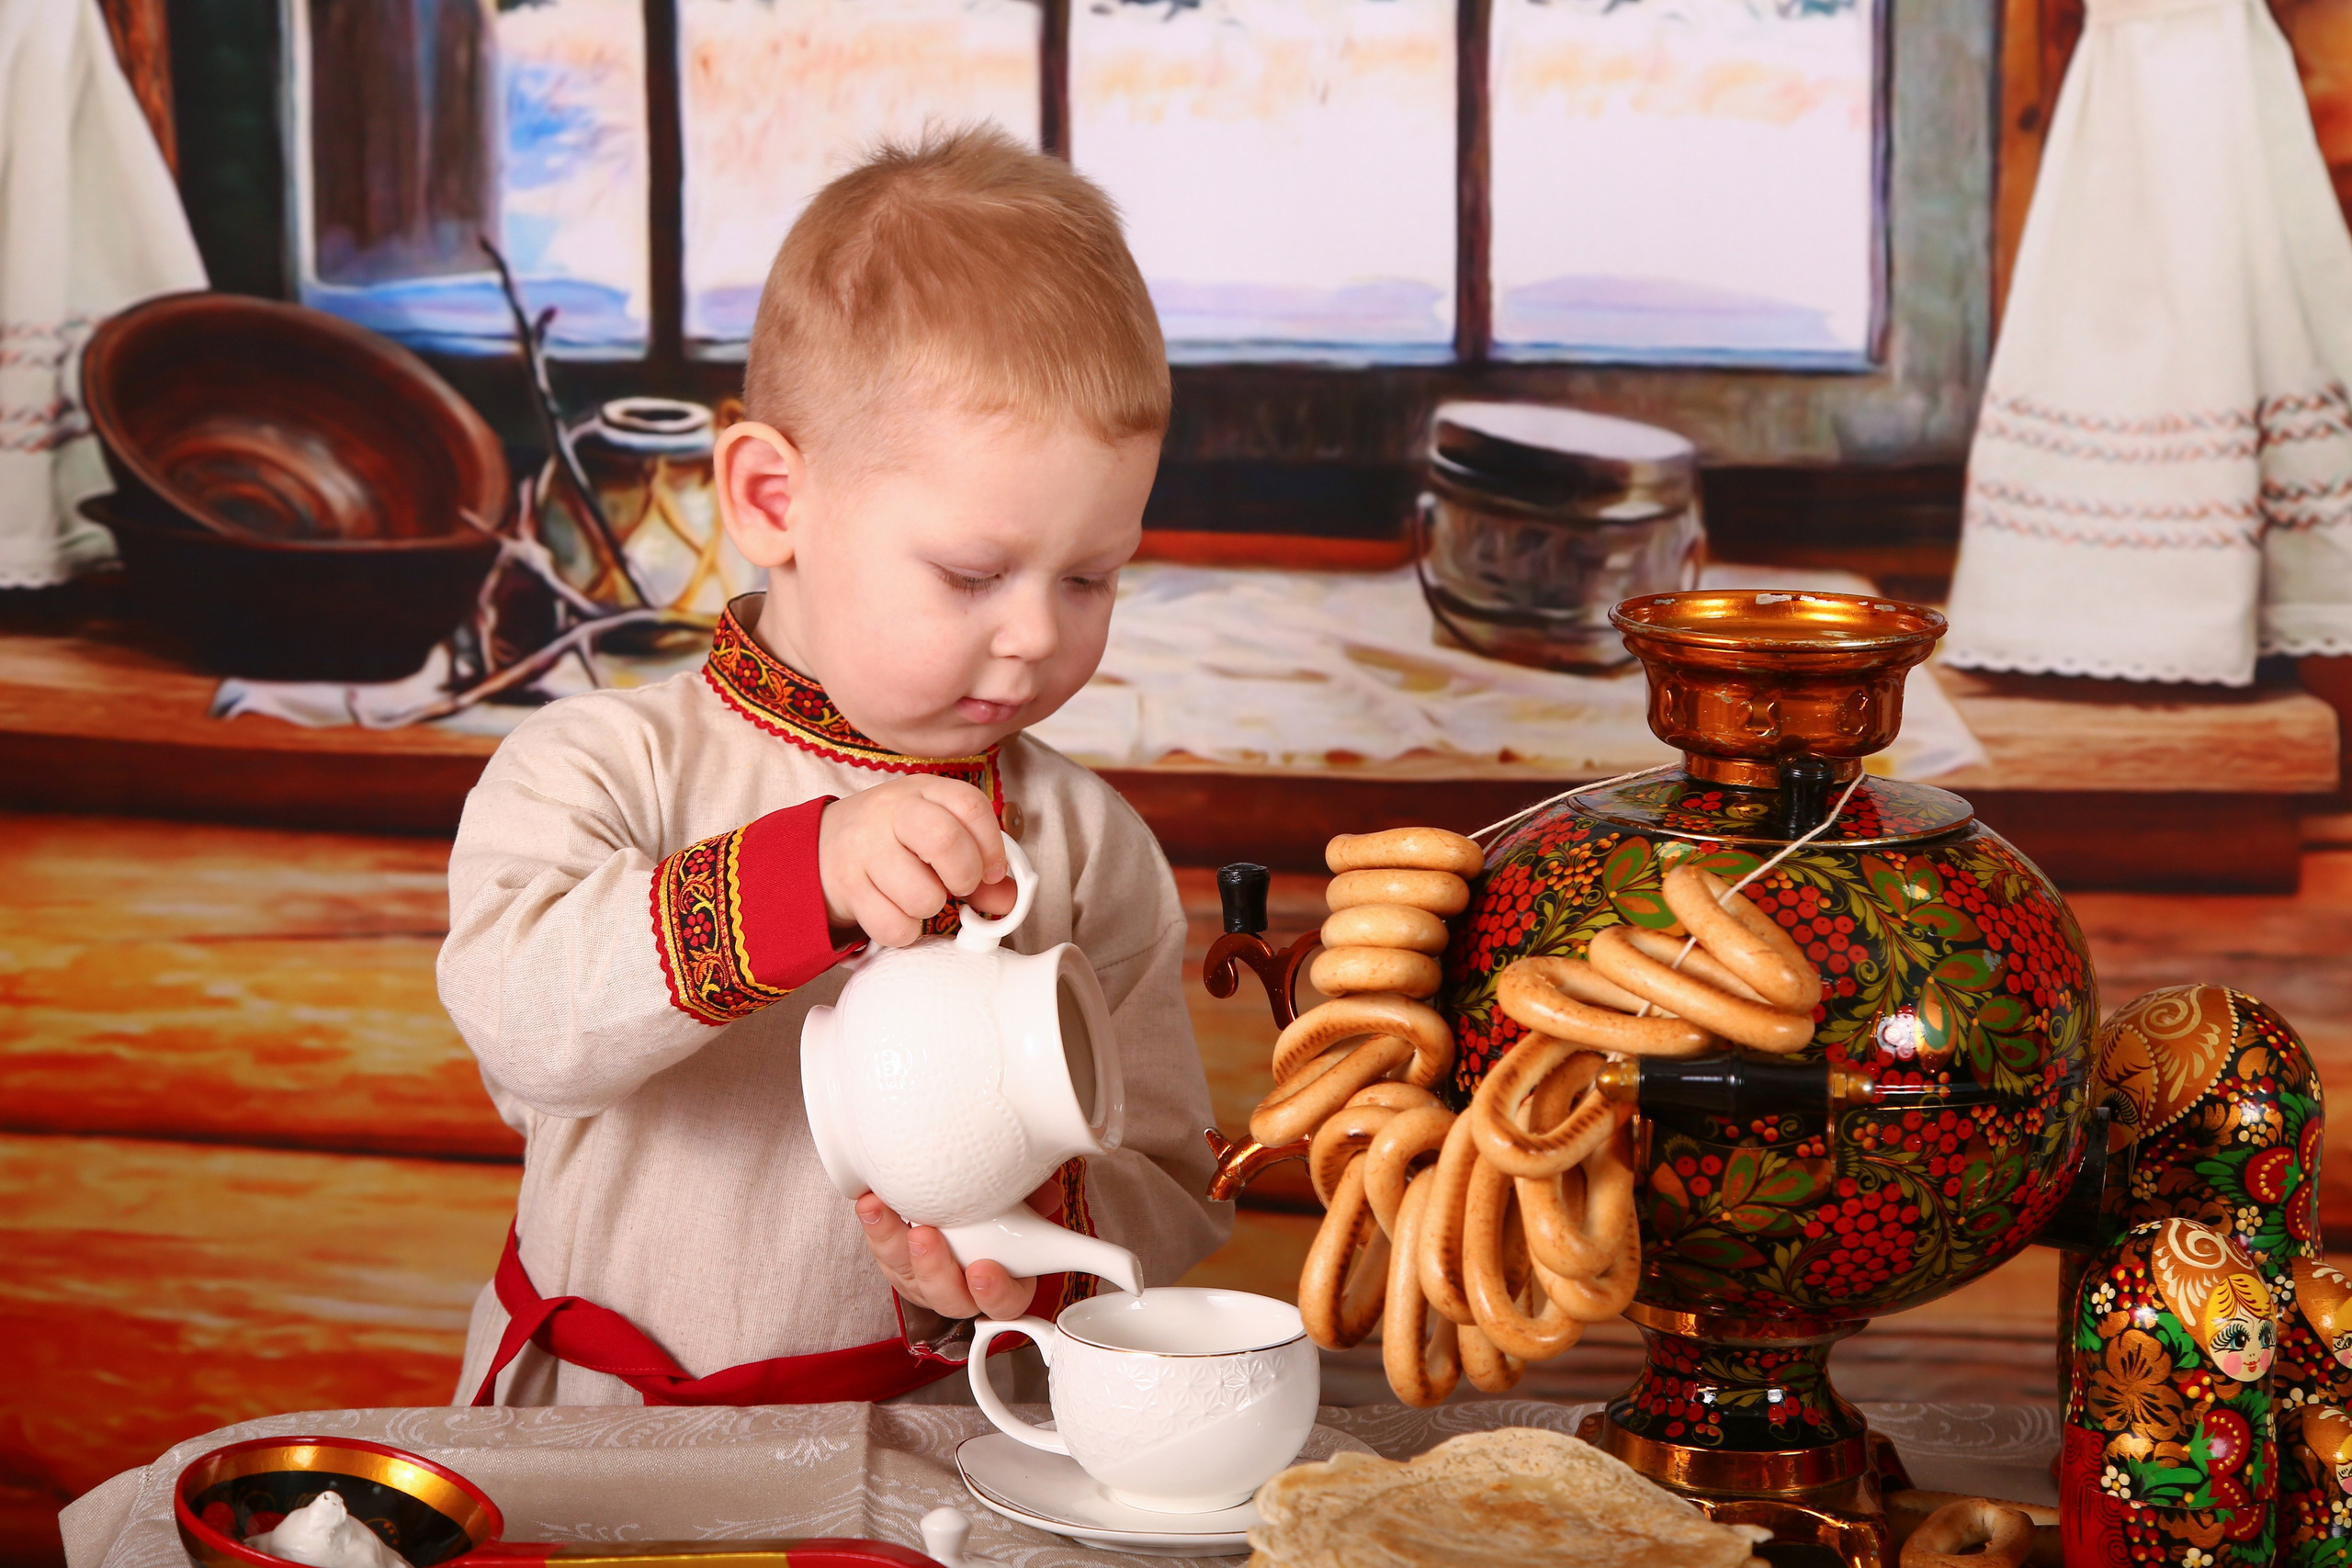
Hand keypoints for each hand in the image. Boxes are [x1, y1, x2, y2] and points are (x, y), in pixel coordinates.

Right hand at [819, 776, 1014, 946]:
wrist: (822, 847)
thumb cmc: (894, 841)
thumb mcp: (935, 835)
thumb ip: (977, 864)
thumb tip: (1010, 901)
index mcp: (923, 791)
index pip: (970, 805)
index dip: (992, 846)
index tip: (992, 871)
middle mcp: (892, 812)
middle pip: (944, 840)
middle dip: (965, 876)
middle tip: (958, 887)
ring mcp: (865, 848)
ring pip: (922, 895)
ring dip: (930, 908)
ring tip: (918, 896)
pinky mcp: (847, 887)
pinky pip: (893, 926)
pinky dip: (904, 930)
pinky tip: (896, 911)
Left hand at [857, 1178, 1062, 1319]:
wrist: (962, 1204)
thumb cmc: (1001, 1213)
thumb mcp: (1026, 1204)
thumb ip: (1035, 1199)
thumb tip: (1046, 1193)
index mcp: (1004, 1284)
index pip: (1005, 1302)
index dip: (995, 1293)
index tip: (984, 1272)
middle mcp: (962, 1290)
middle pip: (949, 1297)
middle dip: (935, 1269)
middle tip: (926, 1237)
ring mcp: (926, 1280)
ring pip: (907, 1275)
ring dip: (892, 1243)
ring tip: (881, 1211)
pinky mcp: (896, 1262)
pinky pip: (882, 1250)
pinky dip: (874, 1225)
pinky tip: (869, 1199)